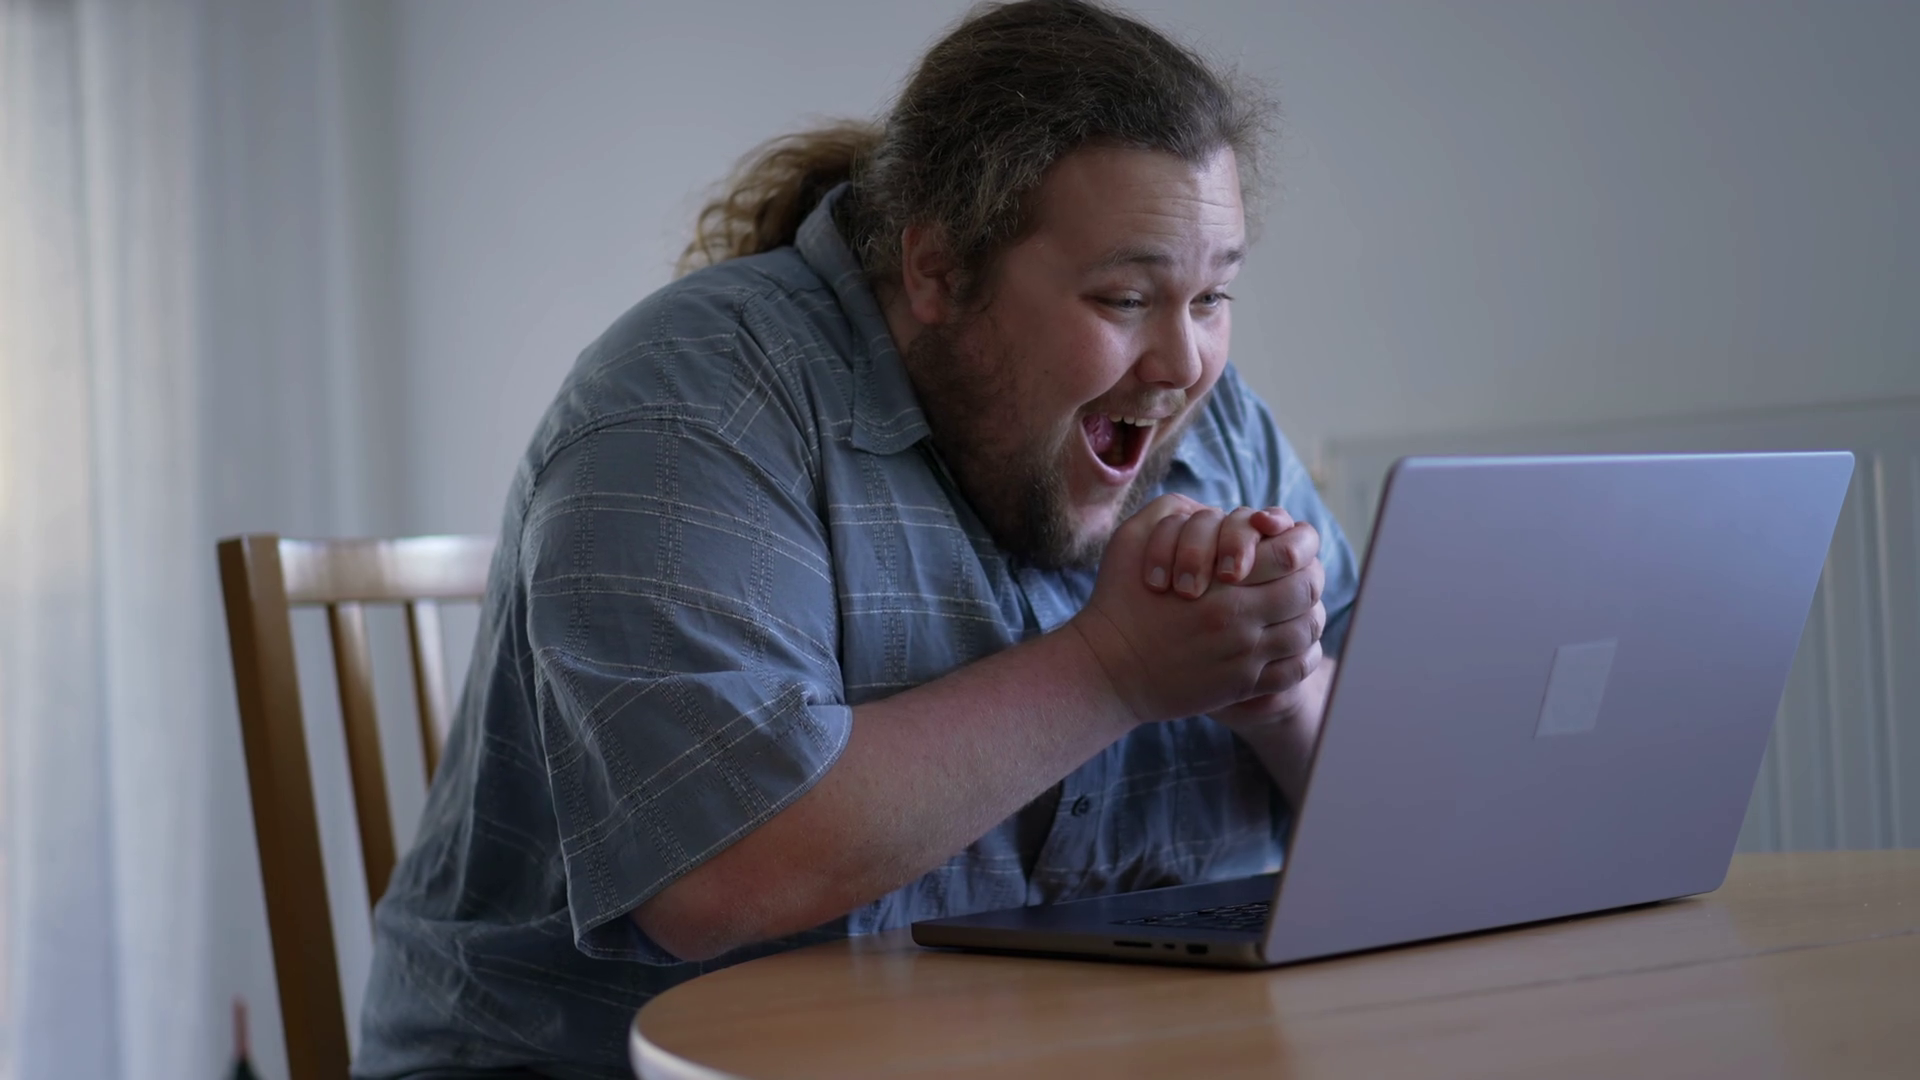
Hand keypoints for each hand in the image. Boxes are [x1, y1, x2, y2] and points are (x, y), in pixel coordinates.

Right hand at [1066, 495, 1326, 725]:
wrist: (1107, 669)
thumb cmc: (1118, 599)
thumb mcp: (1134, 536)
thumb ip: (1176, 512)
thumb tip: (1215, 510)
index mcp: (1222, 580)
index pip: (1293, 554)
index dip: (1298, 544)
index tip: (1286, 543)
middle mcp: (1241, 618)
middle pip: (1307, 590)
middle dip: (1308, 575)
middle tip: (1296, 572)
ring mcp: (1246, 656)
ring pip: (1307, 629)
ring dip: (1308, 613)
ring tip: (1296, 606)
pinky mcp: (1243, 686)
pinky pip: (1296, 669)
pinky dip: (1305, 653)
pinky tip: (1291, 642)